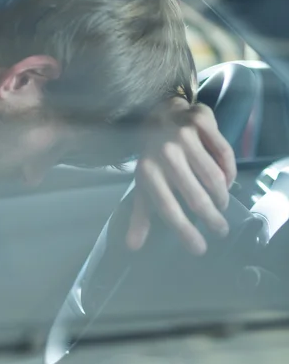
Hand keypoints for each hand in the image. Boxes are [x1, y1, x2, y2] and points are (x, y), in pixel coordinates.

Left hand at [127, 97, 236, 254]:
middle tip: (220, 231)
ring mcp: (184, 137)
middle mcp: (165, 155)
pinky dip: (229, 172)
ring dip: (221, 197)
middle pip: (195, 197)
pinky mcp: (202, 122)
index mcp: (148, 173)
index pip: (168, 209)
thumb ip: (140, 216)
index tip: (200, 249)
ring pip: (214, 178)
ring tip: (222, 206)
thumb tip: (132, 246)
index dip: (184, 231)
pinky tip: (227, 182)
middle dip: (211, 220)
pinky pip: (225, 154)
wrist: (160, 114)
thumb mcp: (143, 185)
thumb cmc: (153, 158)